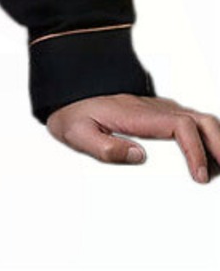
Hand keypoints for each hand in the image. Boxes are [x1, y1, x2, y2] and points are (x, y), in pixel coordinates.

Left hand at [46, 92, 219, 182]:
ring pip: (200, 120)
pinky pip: (191, 123)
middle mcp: (153, 108)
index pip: (180, 125)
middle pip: (200, 119)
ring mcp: (158, 110)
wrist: (66, 94)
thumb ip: (105, 147)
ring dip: (216, 142)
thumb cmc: (73, 115)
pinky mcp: (159, 115)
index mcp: (136, 114)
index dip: (195, 150)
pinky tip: (208, 160)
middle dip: (219, 145)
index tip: (199, 176)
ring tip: (218, 170)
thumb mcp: (77, 133)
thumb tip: (138, 156)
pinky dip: (206, 139)